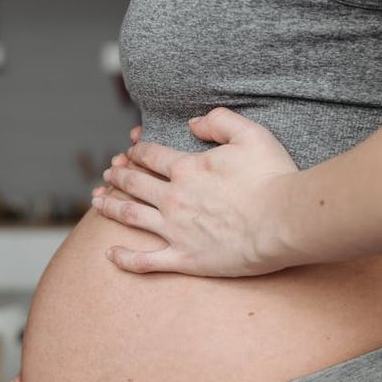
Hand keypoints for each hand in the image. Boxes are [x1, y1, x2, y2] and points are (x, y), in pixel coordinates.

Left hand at [91, 108, 298, 276]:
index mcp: (186, 168)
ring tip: (96, 201)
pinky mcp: (184, 258)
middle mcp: (173, 198)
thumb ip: (219, 121)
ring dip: (109, 207)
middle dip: (117, 176)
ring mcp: (175, 230)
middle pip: (134, 183)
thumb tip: (192, 122)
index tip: (130, 150)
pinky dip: (124, 258)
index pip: (150, 155)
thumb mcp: (251, 134)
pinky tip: (109, 254)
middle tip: (108, 174)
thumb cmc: (273, 177)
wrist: (285, 221)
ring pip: (130, 216)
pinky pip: (145, 261)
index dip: (137, 150)